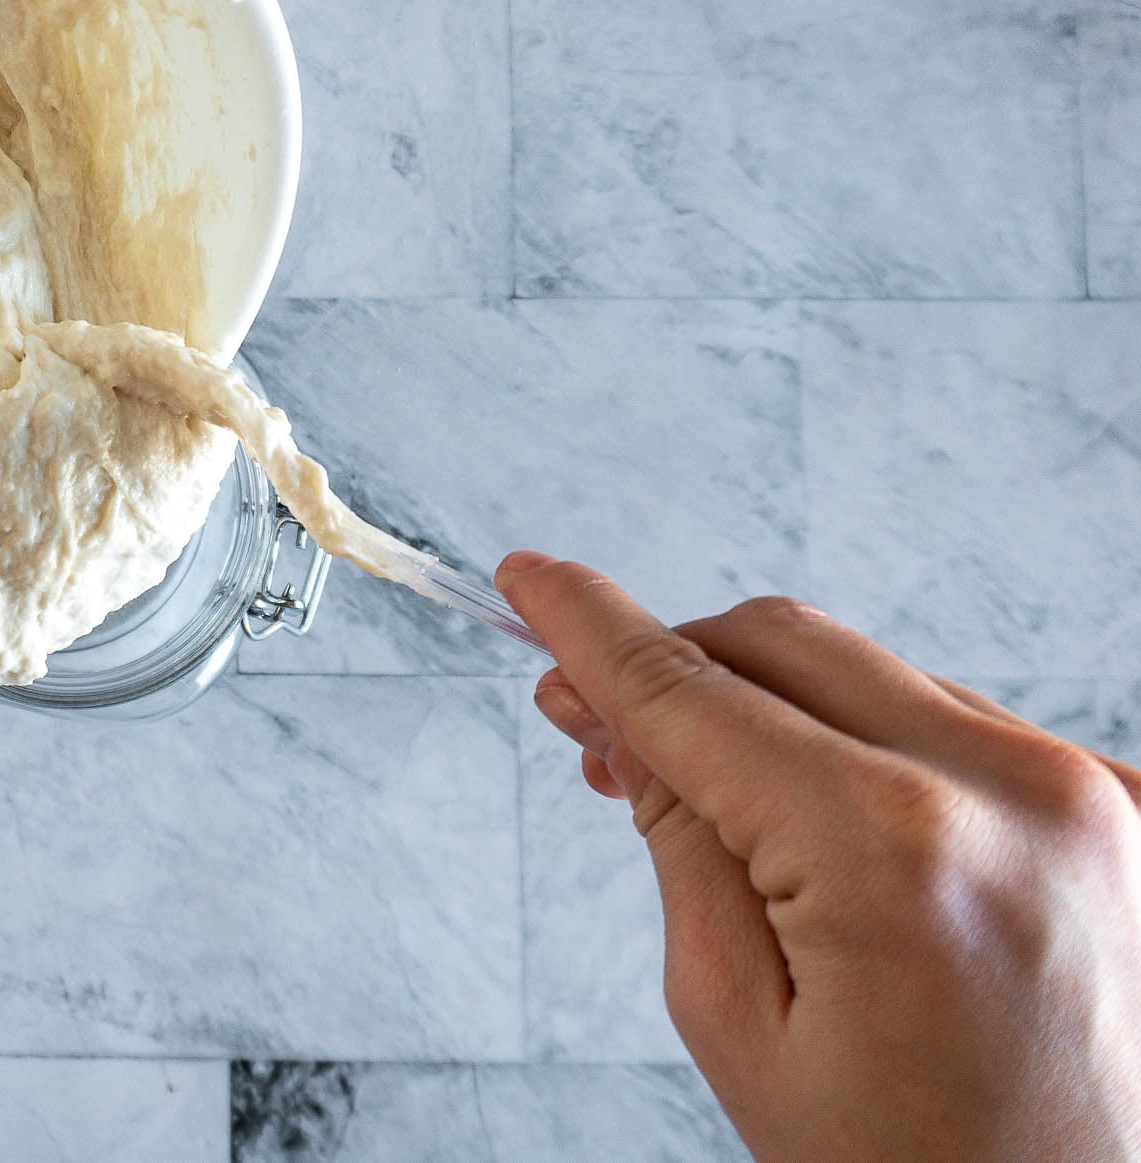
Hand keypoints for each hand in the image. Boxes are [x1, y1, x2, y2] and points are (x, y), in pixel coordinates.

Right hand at [498, 553, 1140, 1161]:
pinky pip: (963, 726)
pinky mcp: (1131, 810)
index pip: (692, 693)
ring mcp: (1096, 794)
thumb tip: (622, 725)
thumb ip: (679, 845)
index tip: (529, 584)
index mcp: (896, 852)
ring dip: (774, 711)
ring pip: (872, 675)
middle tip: (588, 722)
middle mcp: (1016, 791)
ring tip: (715, 802)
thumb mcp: (741, 1024)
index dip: (589, 630)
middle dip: (672, 667)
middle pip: (783, 644)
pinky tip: (830, 824)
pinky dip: (877, 749)